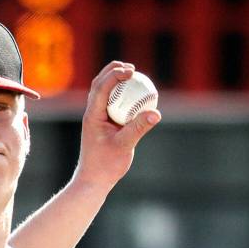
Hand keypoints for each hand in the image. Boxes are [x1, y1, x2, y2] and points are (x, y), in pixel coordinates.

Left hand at [73, 61, 161, 189]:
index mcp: (93, 116)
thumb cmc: (106, 165)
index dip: (115, 75)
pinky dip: (121, 94)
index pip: (101, 88)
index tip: (132, 70)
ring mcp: (97, 118)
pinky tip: (135, 95)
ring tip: (132, 74)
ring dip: (115, 79)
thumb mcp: (124, 146)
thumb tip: (156, 113)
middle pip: (99, 84)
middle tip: (132, 68)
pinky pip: (111, 103)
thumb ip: (139, 128)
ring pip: (103, 92)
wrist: (94, 179)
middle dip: (113, 71)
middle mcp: (92, 113)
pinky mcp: (103, 123)